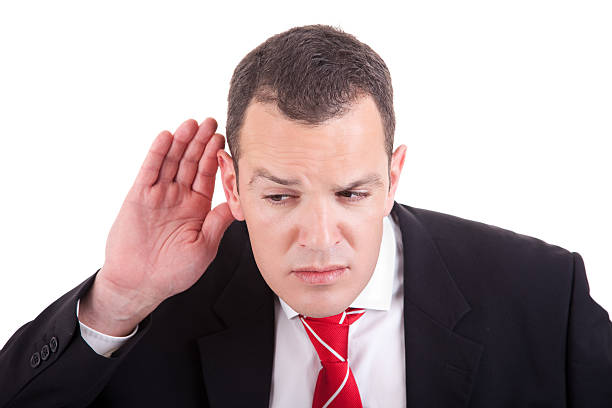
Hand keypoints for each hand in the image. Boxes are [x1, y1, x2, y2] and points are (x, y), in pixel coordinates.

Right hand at [79, 118, 235, 335]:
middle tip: (211, 122)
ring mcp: (158, 195)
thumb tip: (236, 202)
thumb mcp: (205, 247)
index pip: (208, 175)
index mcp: (197, 208)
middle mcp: (178, 197)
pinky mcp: (139, 197)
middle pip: (191, 162)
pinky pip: (149, 170)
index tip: (223, 139)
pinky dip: (157, 153)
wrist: (139, 284)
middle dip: (201, 142)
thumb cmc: (173, 272)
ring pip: (172, 161)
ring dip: (182, 142)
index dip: (215, 157)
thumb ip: (218, 222)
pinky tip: (167, 137)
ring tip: (192, 123)